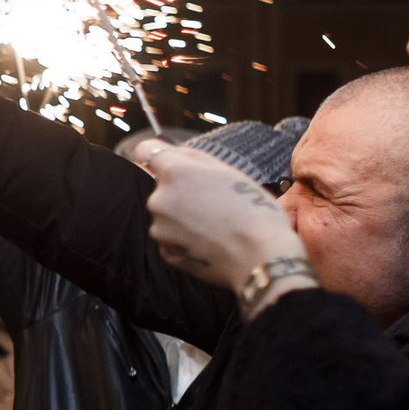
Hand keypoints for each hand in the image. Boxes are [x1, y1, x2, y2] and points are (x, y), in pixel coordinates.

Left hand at [139, 142, 306, 299]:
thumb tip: (170, 151)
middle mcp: (158, 199)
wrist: (262, 258)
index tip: (170, 163)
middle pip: (161, 187)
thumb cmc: (253, 210)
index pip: (146, 151)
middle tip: (214, 203)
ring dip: (183, 217)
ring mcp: (159, 229)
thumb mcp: (228, 171)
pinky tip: (211, 242)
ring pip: (167, 215)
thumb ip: (193, 157)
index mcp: (174, 173)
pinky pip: (172, 239)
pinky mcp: (166, 252)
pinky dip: (186, 239)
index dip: (159, 155)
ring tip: (216, 225)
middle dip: (180, 191)